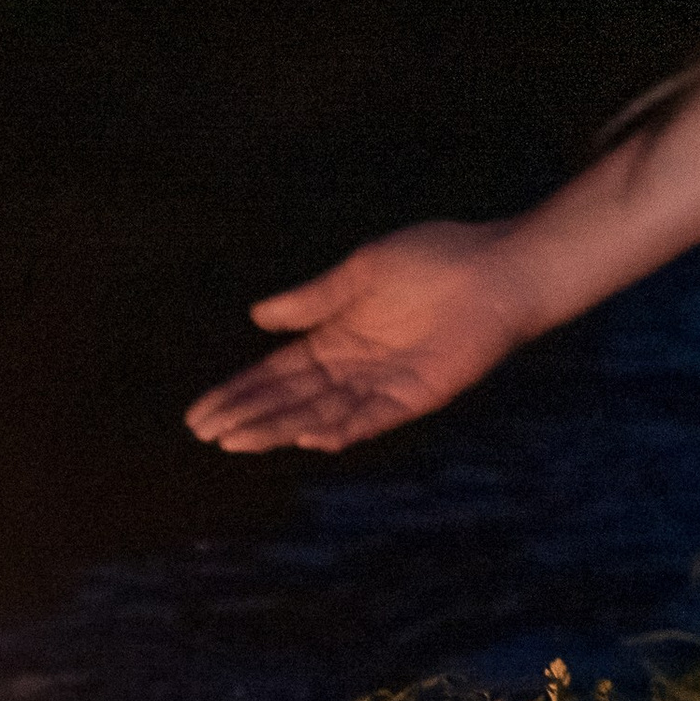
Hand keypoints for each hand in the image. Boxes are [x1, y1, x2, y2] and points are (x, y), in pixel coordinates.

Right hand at [184, 220, 542, 454]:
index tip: (200, 412)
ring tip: (236, 441)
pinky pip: (368, 419)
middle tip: (205, 434)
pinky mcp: (414, 397)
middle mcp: (353, 369)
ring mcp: (382, 386)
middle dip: (246, 416)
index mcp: (336, 338)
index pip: (275, 373)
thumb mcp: (361, 272)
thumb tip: (258, 316)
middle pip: (288, 400)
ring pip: (318, 415)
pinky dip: (338, 430)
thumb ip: (312, 299)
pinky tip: (304, 439)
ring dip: (277, 430)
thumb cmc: (437, 259)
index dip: (237, 391)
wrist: (499, 268)